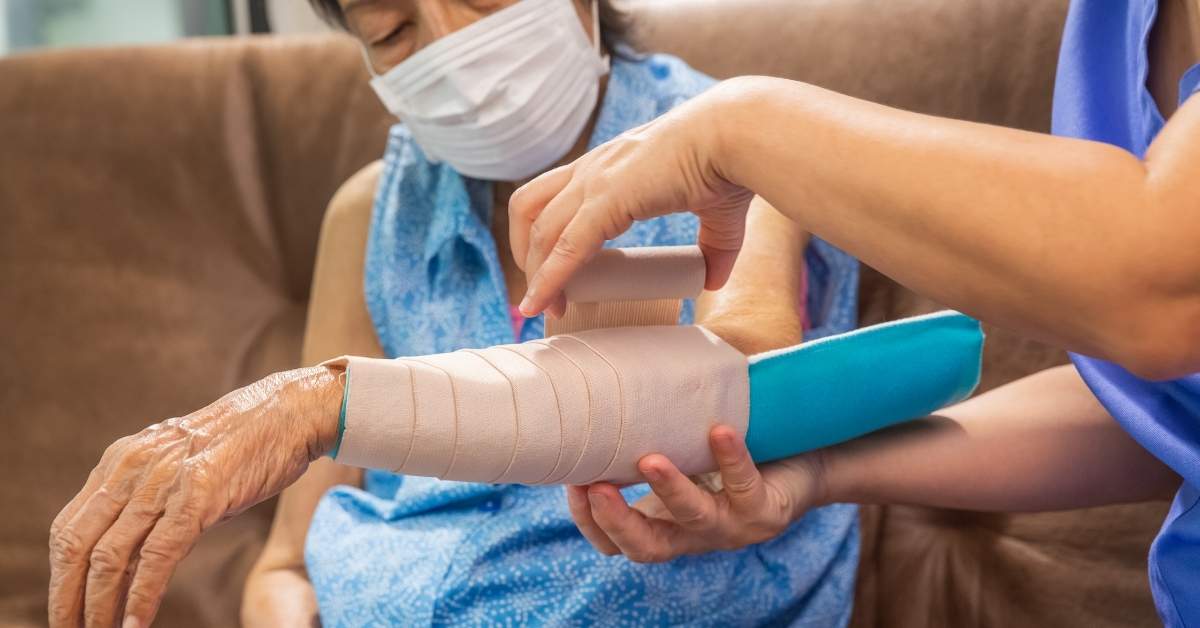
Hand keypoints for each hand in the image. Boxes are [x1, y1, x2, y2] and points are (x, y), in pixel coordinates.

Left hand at [48, 366, 341, 627]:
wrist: (289, 411)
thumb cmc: (241, 442)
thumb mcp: (179, 463)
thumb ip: (150, 496)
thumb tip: (132, 551)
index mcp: (122, 460)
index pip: (69, 528)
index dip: (60, 575)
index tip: (65, 608)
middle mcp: (133, 468)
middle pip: (78, 545)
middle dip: (68, 597)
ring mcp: (165, 481)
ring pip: (111, 556)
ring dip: (100, 606)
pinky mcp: (198, 495)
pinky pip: (157, 557)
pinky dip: (142, 596)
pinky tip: (136, 623)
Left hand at [510, 80, 756, 317]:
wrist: (737, 136)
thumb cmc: (728, 163)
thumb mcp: (716, 213)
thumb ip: (713, 247)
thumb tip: (712, 280)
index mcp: (610, 166)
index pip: (553, 200)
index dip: (544, 239)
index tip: (554, 278)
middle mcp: (593, 168)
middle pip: (528, 210)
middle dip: (526, 255)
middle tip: (543, 295)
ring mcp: (595, 179)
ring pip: (538, 229)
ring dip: (535, 271)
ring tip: (543, 306)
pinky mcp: (606, 197)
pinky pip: (565, 245)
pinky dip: (549, 277)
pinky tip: (544, 302)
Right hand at [566, 425, 825, 561]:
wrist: (808, 456)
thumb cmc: (735, 445)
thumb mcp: (684, 445)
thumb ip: (648, 428)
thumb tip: (599, 366)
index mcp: (668, 523)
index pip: (617, 543)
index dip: (590, 522)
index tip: (572, 482)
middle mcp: (696, 533)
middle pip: (645, 548)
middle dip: (615, 522)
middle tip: (593, 488)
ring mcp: (732, 526)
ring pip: (693, 518)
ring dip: (669, 490)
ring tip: (650, 460)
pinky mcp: (767, 511)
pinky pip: (744, 486)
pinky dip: (730, 458)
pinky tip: (719, 431)